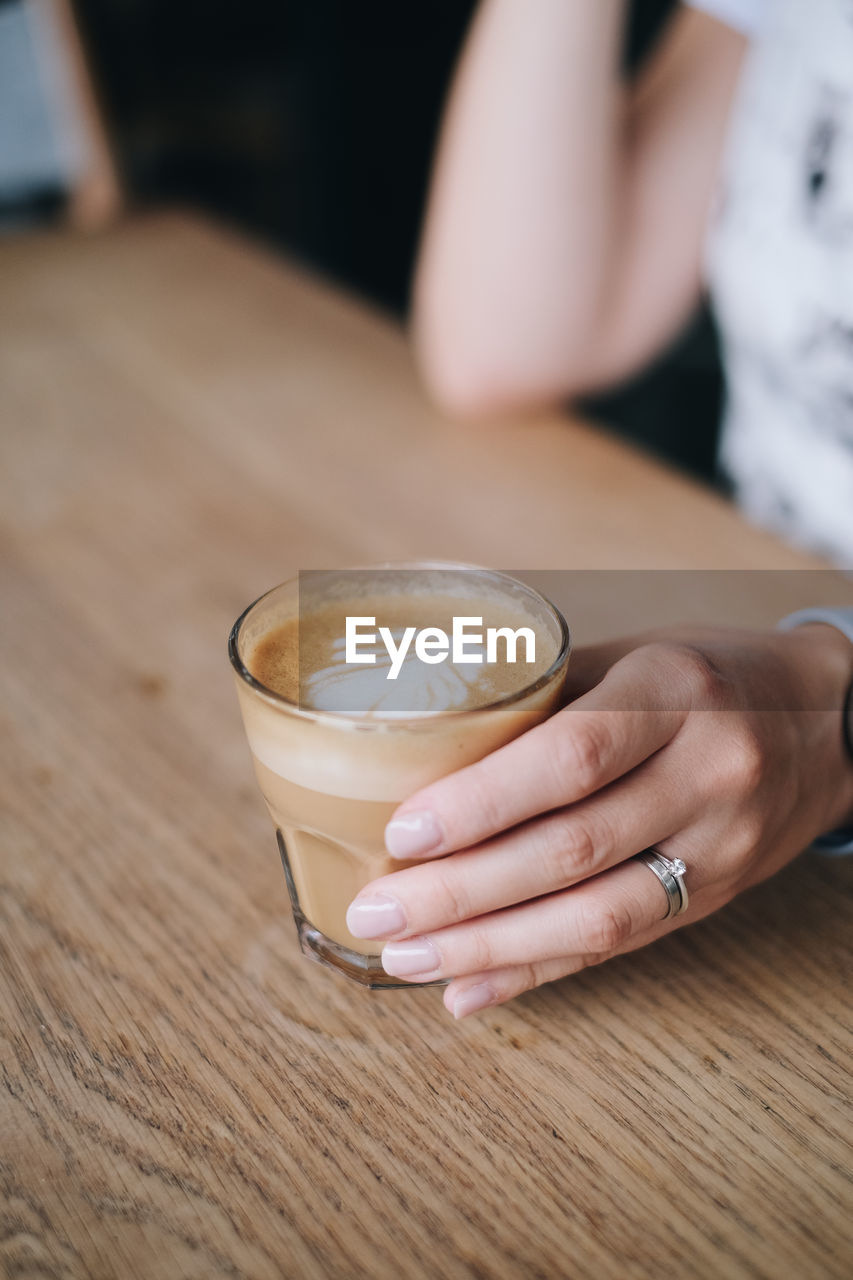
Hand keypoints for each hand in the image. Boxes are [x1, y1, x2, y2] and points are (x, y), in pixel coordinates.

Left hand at [345, 624, 852, 1016]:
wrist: (829, 724)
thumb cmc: (706, 675)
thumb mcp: (631, 656)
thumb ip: (542, 701)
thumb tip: (423, 748)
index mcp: (675, 693)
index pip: (569, 759)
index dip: (481, 804)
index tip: (401, 835)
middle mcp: (707, 774)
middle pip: (573, 852)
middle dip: (461, 894)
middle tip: (375, 914)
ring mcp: (719, 846)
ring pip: (597, 918)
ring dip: (489, 949)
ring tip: (403, 961)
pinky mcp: (717, 898)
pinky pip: (621, 947)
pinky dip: (538, 973)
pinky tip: (469, 990)